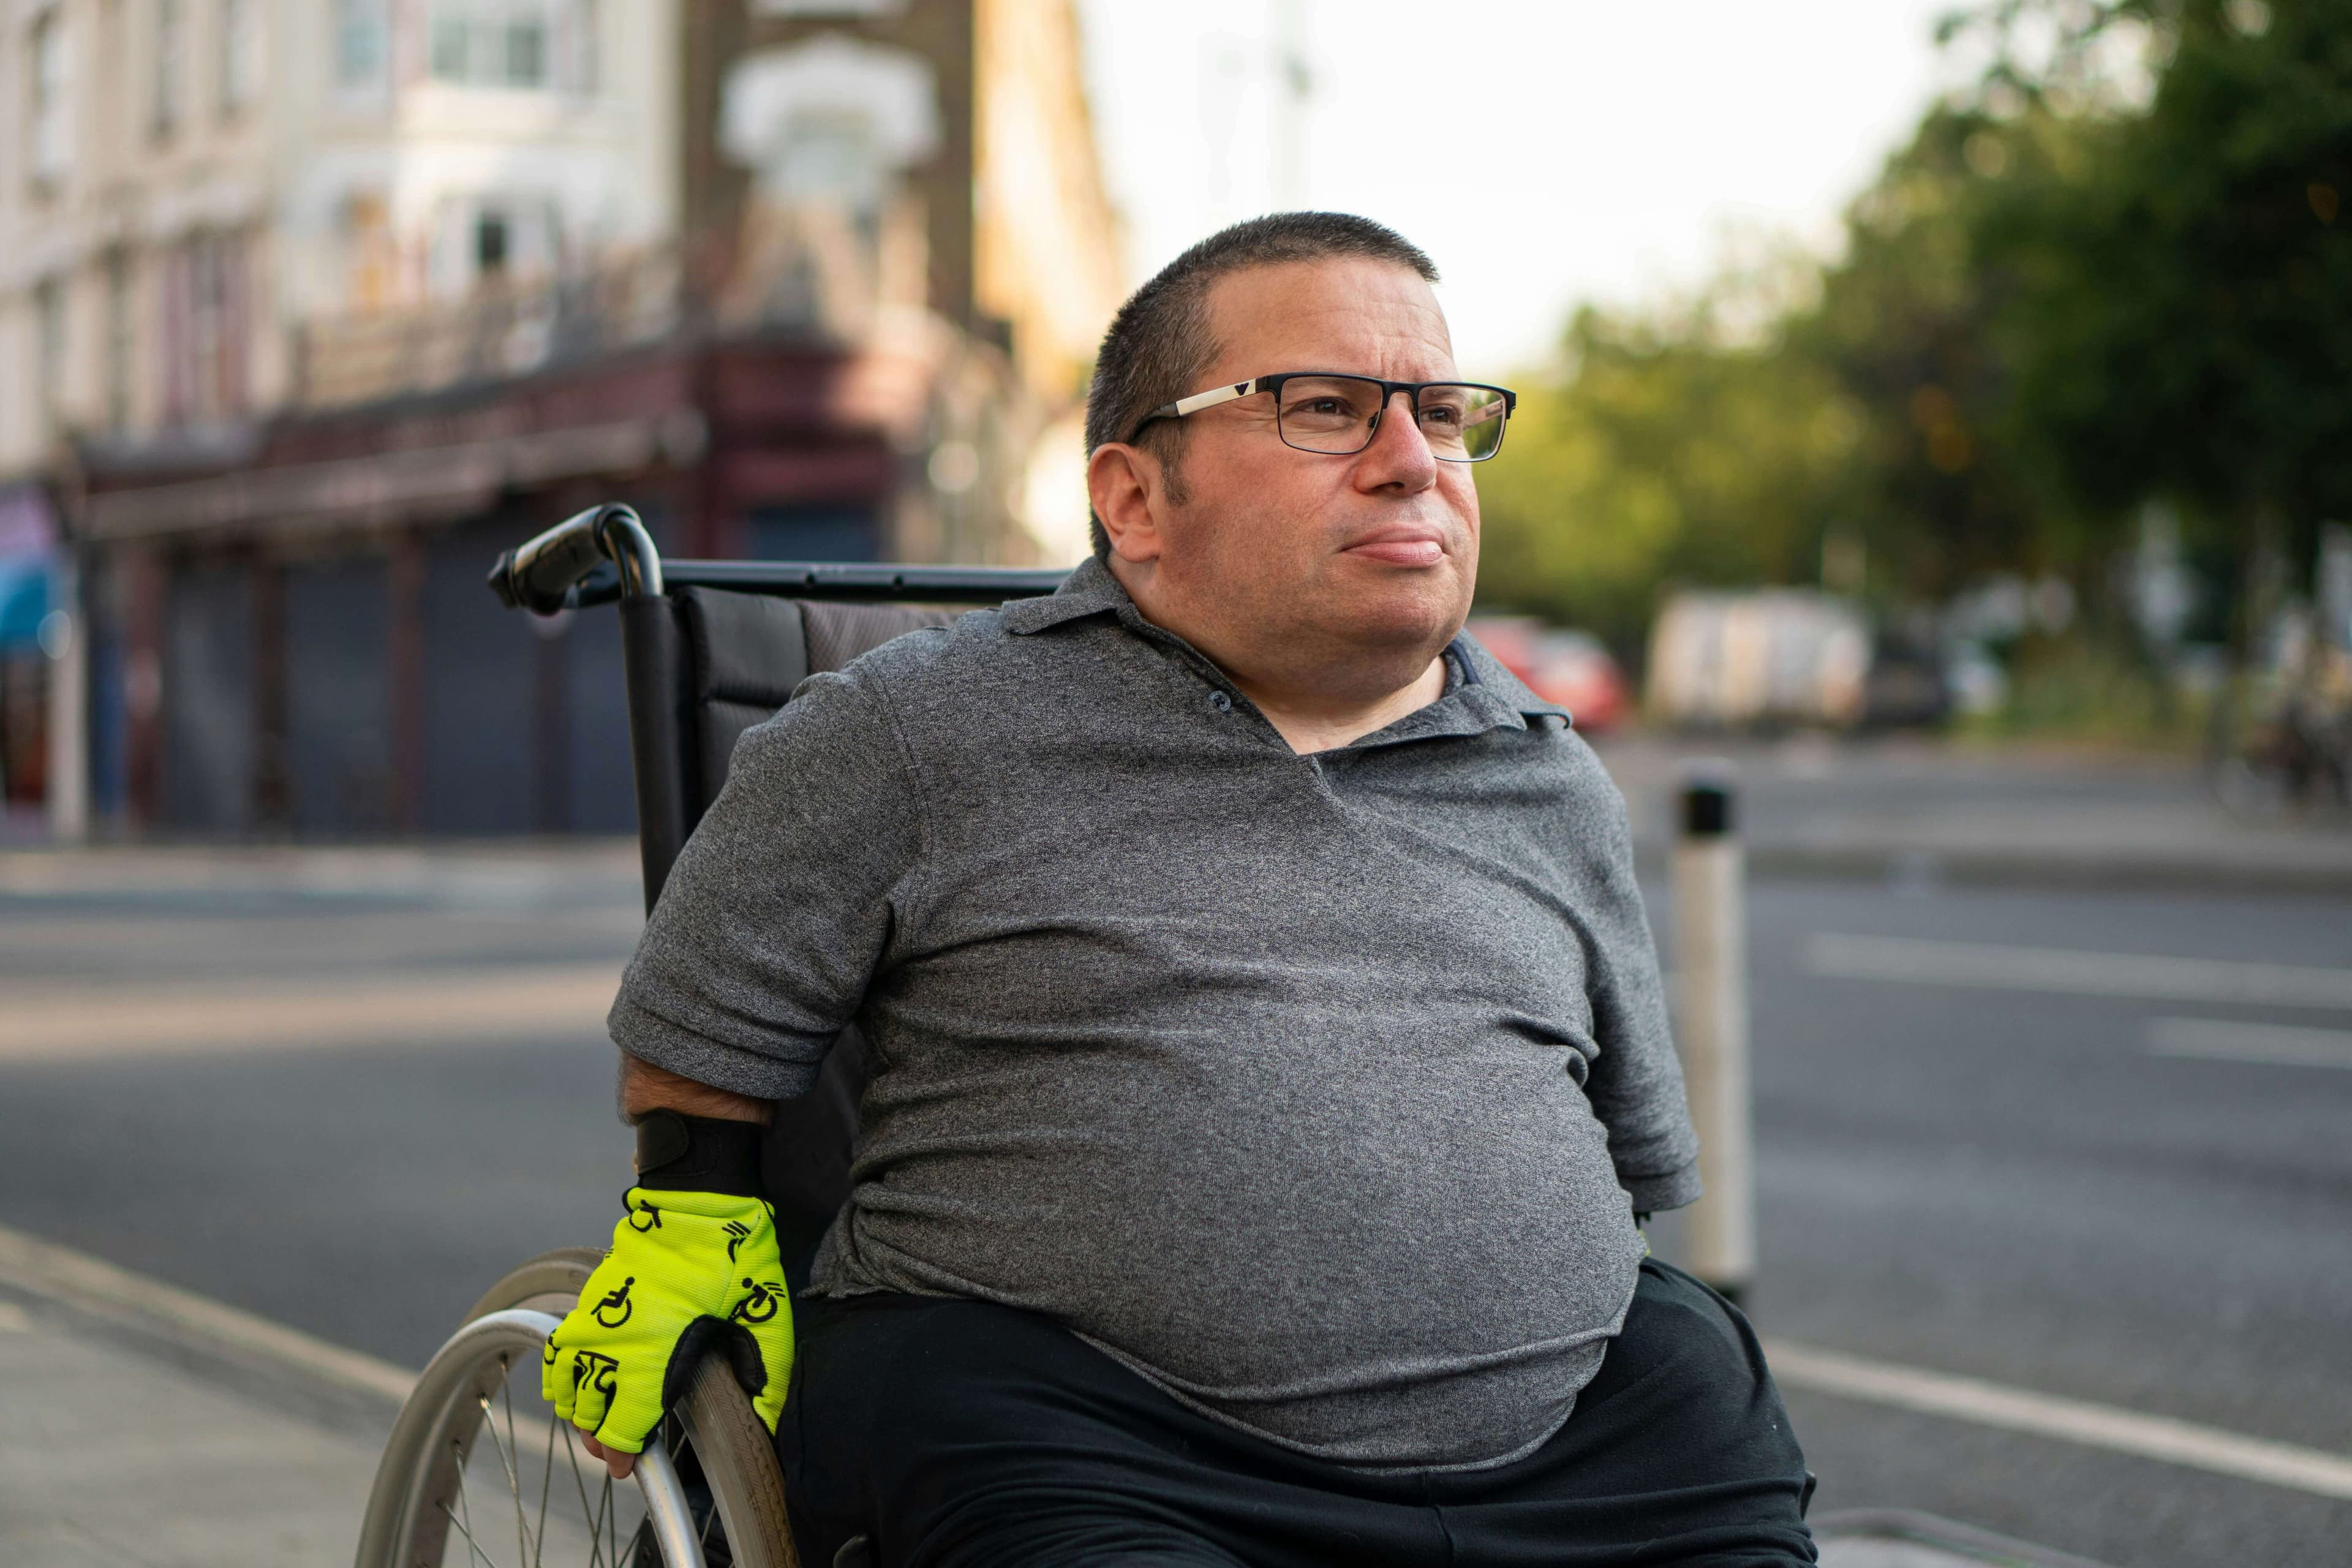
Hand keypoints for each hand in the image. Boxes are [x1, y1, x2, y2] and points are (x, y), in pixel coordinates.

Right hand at [542, 1187, 794, 1463]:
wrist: (699, 1203)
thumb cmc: (735, 1262)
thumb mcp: (765, 1323)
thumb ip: (764, 1381)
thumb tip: (764, 1428)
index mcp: (656, 1356)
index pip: (621, 1428)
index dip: (623, 1456)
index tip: (629, 1468)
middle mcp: (615, 1344)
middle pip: (588, 1413)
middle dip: (599, 1439)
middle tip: (617, 1452)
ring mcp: (595, 1321)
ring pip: (566, 1387)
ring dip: (578, 1412)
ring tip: (596, 1426)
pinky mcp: (589, 1301)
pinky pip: (559, 1352)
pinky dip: (560, 1379)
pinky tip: (573, 1389)